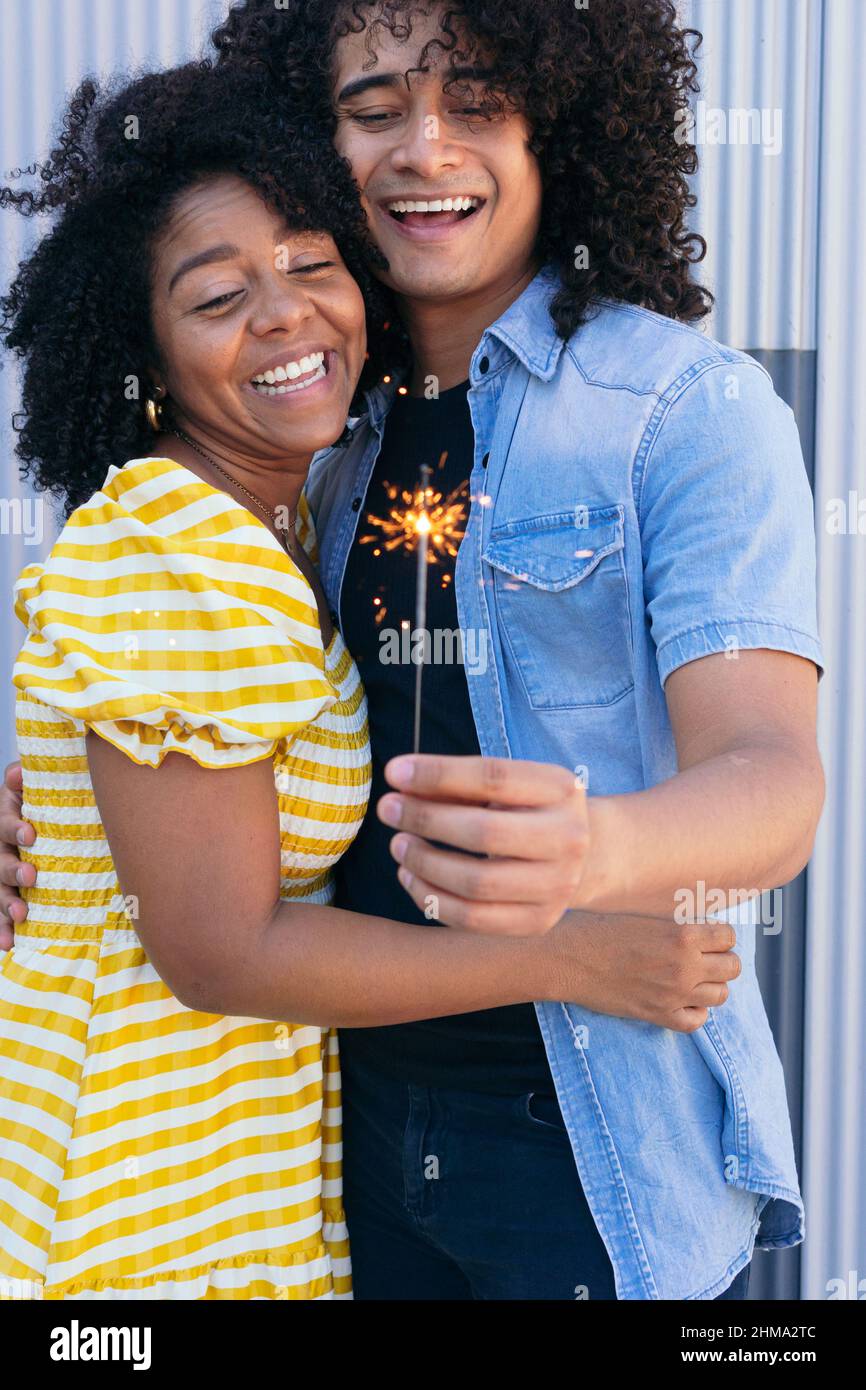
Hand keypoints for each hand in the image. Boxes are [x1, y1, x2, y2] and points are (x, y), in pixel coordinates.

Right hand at [0, 761, 34, 948]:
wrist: (43, 829)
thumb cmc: (44, 806)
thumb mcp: (35, 791)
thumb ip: (26, 781)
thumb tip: (18, 772)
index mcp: (7, 822)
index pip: (5, 824)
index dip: (14, 828)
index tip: (30, 834)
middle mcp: (1, 851)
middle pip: (0, 862)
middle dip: (13, 870)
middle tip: (30, 876)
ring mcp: (3, 876)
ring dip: (7, 904)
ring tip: (21, 915)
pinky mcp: (10, 897)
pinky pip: (1, 916)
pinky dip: (3, 930)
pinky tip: (8, 943)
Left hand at [379, 753, 587, 934]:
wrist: (587, 856)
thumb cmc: (529, 810)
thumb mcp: (508, 785)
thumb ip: (459, 783)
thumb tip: (401, 781)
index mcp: (560, 789)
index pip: (492, 777)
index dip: (438, 774)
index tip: (393, 771)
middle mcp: (568, 838)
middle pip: (483, 832)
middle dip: (425, 819)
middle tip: (388, 809)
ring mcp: (557, 886)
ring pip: (475, 882)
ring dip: (424, 862)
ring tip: (398, 844)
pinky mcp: (538, 921)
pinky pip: (472, 918)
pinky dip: (431, 898)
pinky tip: (410, 876)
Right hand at [548, 909, 740, 1032]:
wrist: (567, 956)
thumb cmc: (599, 926)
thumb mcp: (644, 912)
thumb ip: (677, 920)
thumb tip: (702, 923)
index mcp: (683, 934)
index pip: (729, 936)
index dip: (718, 933)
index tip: (705, 933)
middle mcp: (685, 966)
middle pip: (732, 968)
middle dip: (721, 958)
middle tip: (702, 954)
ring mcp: (673, 995)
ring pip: (721, 995)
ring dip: (710, 984)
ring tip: (692, 975)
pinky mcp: (657, 1015)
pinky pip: (696, 1021)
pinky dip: (695, 1011)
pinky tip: (682, 998)